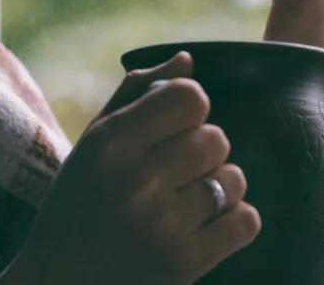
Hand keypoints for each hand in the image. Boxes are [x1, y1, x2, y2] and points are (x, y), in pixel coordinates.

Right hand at [9, 53, 259, 284]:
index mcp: (110, 143)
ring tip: (190, 198)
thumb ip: (136, 93)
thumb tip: (188, 60)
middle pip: (216, 138)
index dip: (191, 106)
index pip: (190, 96)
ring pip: (234, 179)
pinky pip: (245, 222)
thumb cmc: (78, 205)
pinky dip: (235, 220)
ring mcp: (162, 227)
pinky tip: (206, 224)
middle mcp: (136, 181)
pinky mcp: (184, 266)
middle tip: (179, 168)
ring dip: (220, 185)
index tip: (176, 124)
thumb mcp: (92, 143)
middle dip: (205, 148)